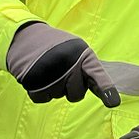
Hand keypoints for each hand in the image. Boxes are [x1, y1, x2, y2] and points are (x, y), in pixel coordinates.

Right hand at [5, 22, 120, 106]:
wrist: (25, 36)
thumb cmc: (56, 46)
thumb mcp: (77, 50)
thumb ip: (88, 68)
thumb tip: (100, 89)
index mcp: (82, 55)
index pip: (96, 74)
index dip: (105, 89)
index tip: (113, 102)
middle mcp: (68, 64)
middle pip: (76, 94)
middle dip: (69, 87)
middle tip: (60, 70)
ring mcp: (51, 74)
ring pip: (59, 96)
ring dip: (53, 87)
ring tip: (47, 68)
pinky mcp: (34, 82)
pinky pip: (43, 98)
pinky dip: (40, 91)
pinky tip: (37, 76)